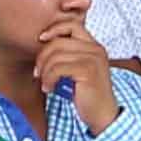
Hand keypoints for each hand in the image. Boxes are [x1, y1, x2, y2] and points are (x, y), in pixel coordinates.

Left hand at [32, 21, 122, 137]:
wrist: (103, 115)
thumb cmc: (88, 95)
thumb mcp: (79, 69)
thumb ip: (68, 55)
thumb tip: (43, 44)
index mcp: (94, 46)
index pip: (71, 25)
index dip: (53, 29)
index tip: (41, 39)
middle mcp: (96, 49)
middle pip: (58, 42)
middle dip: (42, 57)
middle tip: (38, 72)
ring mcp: (93, 59)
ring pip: (55, 56)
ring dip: (44, 71)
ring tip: (44, 83)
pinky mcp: (88, 71)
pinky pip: (57, 68)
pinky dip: (48, 78)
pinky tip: (49, 88)